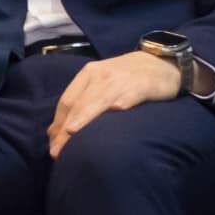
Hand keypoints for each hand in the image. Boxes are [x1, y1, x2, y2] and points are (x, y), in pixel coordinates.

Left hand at [46, 45, 183, 154]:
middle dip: (66, 128)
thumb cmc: (127, 79)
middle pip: (79, 102)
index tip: (53, 148)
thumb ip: (79, 105)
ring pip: (99, 99)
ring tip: (73, 133)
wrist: (161, 62)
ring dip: (85, 116)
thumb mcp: (100, 86)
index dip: (58, 126)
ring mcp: (121, 79)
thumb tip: (54, 132)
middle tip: (58, 152)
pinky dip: (122, 102)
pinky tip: (117, 111)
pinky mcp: (143, 84)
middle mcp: (101, 75)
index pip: (67, 102)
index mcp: (88, 75)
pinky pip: (130, 94)